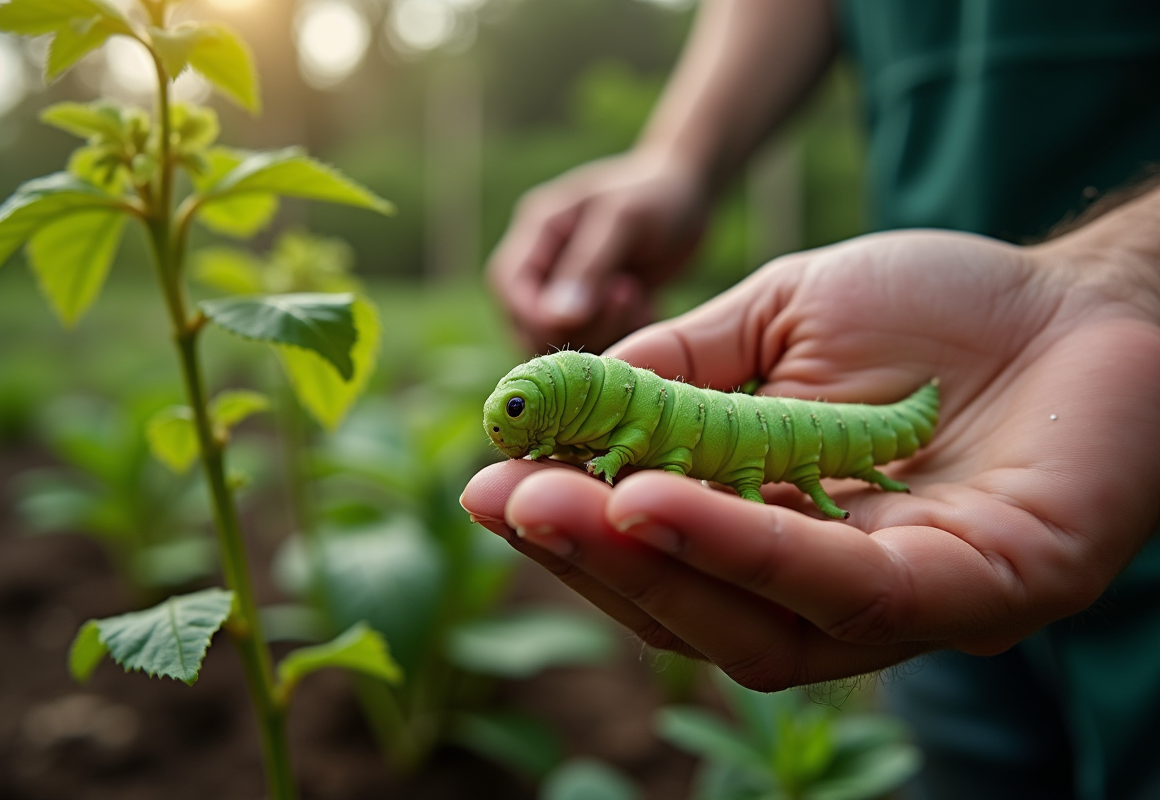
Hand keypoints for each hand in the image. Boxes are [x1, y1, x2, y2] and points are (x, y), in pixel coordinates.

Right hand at [463, 227, 1159, 689]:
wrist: (1091, 293)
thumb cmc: (933, 310)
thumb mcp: (774, 321)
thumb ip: (674, 372)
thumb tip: (550, 405)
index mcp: (784, 536)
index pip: (664, 558)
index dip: (573, 530)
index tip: (488, 483)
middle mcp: (839, 592)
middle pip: (695, 613)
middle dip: (590, 558)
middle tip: (506, 500)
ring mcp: (912, 606)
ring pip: (755, 627)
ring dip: (646, 568)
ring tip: (558, 507)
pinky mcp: (984, 595)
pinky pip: (848, 594)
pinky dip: (743, 549)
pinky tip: (653, 504)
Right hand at [486, 151, 708, 354]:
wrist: (688, 195)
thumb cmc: (656, 194)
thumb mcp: (624, 218)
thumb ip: (589, 265)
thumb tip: (558, 318)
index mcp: (537, 232)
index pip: (509, 287)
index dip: (536, 316)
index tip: (584, 316)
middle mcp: (544, 265)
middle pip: (529, 323)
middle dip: (579, 325)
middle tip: (628, 295)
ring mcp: (567, 291)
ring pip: (563, 341)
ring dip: (605, 332)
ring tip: (639, 298)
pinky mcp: (594, 311)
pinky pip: (594, 344)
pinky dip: (621, 337)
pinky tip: (646, 309)